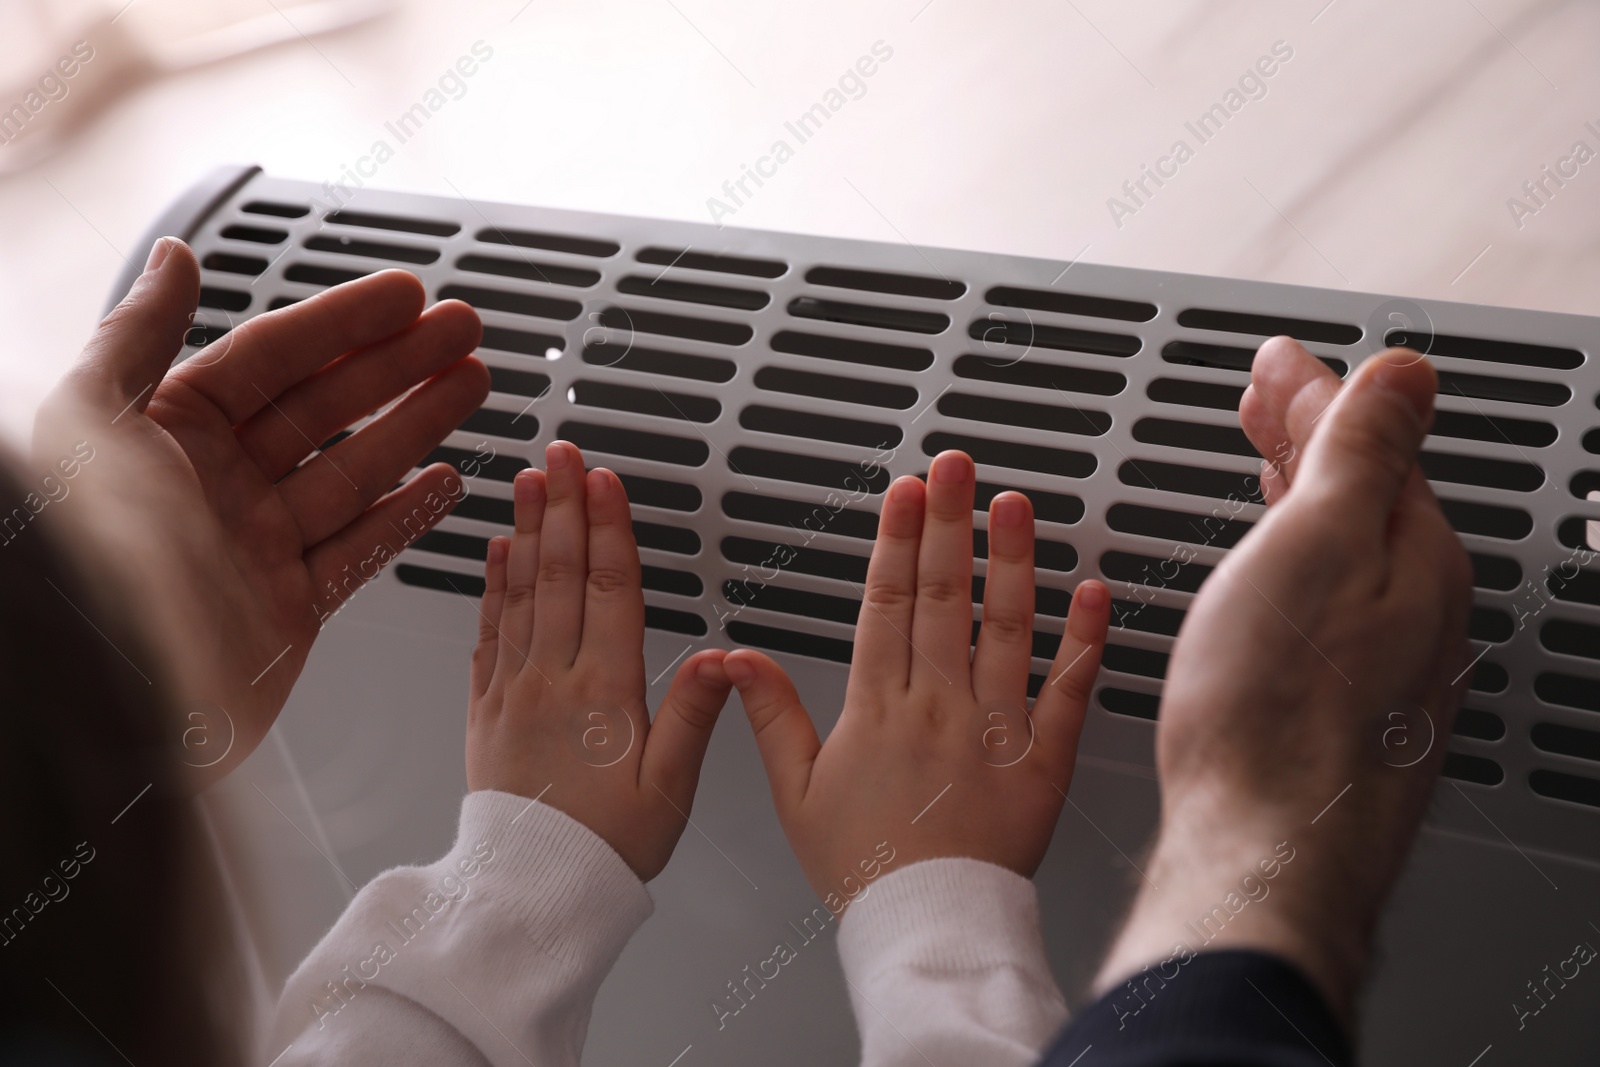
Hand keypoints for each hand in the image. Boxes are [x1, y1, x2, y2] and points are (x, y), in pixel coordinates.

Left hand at [33, 239, 488, 782]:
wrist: (108, 684)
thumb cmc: (87, 555)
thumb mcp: (91, 420)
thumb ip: (138, 334)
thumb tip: (174, 260)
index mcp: (164, 434)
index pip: (272, 357)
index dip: (344, 321)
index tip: (406, 296)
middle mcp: (213, 487)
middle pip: (326, 408)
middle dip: (400, 364)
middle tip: (462, 331)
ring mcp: (257, 549)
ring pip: (356, 471)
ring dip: (419, 423)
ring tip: (472, 385)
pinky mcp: (290, 611)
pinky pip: (361, 551)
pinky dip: (407, 516)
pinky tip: (444, 481)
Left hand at [467, 442, 734, 880]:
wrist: (531, 891)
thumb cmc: (605, 847)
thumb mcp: (669, 790)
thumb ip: (694, 717)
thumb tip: (722, 658)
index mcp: (603, 694)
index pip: (610, 591)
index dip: (610, 529)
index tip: (606, 481)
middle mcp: (553, 682)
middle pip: (561, 574)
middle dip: (565, 506)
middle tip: (561, 453)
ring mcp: (514, 691)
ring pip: (521, 592)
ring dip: (527, 530)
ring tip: (528, 482)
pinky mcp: (487, 709)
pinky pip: (487, 632)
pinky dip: (491, 586)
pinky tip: (496, 554)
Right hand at [723, 450, 1110, 912]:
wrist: (927, 927)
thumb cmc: (865, 866)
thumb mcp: (795, 792)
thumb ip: (770, 714)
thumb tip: (736, 657)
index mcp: (878, 709)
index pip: (886, 602)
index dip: (896, 539)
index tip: (904, 492)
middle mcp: (938, 707)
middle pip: (944, 596)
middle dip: (948, 521)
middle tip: (956, 466)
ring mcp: (995, 728)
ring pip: (1006, 627)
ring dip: (1011, 561)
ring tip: (1014, 505)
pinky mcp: (1044, 760)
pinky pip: (1069, 690)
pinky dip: (1084, 640)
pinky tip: (1093, 592)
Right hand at [1094, 340, 1473, 1024]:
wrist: (1265, 846)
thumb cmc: (1276, 712)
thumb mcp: (1318, 543)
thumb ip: (1363, 451)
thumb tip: (1406, 372)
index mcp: (1417, 557)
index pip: (1370, 439)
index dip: (1317, 387)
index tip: (1274, 360)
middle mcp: (1418, 611)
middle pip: (1366, 492)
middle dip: (1315, 434)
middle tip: (1268, 395)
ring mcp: (1388, 664)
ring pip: (1352, 549)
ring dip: (1307, 493)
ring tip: (1269, 463)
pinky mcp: (1350, 708)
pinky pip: (1336, 603)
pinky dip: (1303, 559)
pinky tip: (1280, 574)